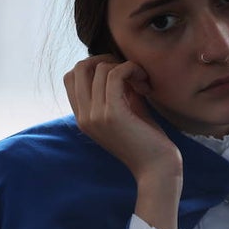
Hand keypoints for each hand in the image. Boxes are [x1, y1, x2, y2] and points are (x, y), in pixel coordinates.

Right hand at [64, 55, 182, 228]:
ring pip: (98, 68)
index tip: (118, 73)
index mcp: (83, 118)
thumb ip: (117, 91)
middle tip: (128, 70)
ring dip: (123, 65)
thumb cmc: (146, 141)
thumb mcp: (125, 111)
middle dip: (104, 59)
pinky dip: (130, 68)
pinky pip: (114, 74)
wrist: (157, 169)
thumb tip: (118, 64)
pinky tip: (144, 81)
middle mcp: (84, 117)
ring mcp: (95, 116)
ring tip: (142, 80)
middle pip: (78, 68)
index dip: (93, 66)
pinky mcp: (112, 114)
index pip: (71, 78)